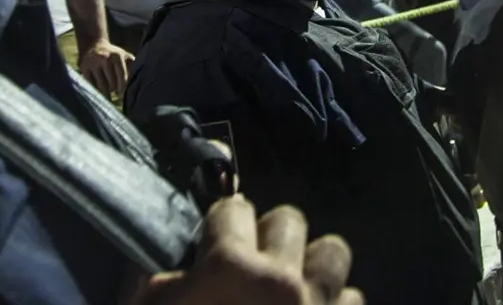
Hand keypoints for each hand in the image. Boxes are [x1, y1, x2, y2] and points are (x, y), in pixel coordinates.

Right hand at [79, 40, 134, 96]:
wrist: (93, 44)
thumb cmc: (113, 55)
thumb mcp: (125, 57)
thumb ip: (133, 67)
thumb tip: (140, 81)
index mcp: (117, 56)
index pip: (122, 77)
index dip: (123, 88)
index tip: (122, 94)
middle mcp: (104, 58)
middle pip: (111, 84)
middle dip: (114, 90)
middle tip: (114, 91)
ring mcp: (93, 63)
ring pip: (101, 87)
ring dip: (105, 91)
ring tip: (108, 89)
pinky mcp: (83, 68)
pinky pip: (91, 85)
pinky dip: (95, 89)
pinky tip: (98, 88)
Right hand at [133, 197, 362, 304]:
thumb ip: (151, 275)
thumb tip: (161, 245)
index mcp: (231, 267)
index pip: (231, 208)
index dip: (219, 224)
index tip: (212, 242)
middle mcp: (282, 279)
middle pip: (289, 219)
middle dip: (267, 236)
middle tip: (249, 265)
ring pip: (333, 253)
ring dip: (311, 264)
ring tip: (290, 284)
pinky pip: (351, 299)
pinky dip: (332, 303)